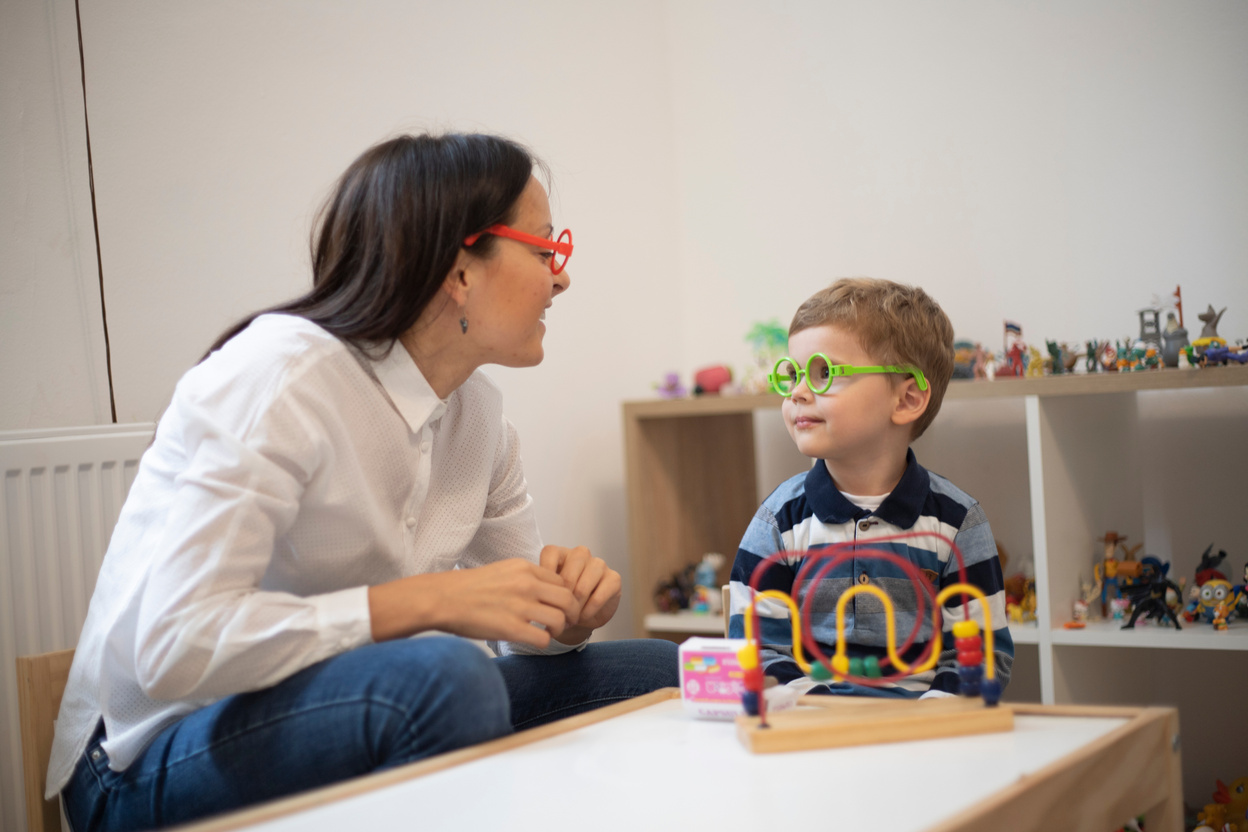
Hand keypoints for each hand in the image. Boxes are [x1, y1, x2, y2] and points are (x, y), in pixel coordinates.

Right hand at [368, 558, 575, 648]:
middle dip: (571, 612)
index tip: (558, 606)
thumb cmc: (467, 588)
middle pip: (568, 598)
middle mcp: (526, 584)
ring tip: (549, 632)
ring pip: (561, 619)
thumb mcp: (501, 571)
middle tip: (565, 622)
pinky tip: (533, 640)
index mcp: (524, 568)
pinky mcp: (512, 628)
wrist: (442, 599)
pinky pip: (544, 639)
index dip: (563, 596)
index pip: (561, 580)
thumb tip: (542, 590)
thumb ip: (523, 578)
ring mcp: (520, 606)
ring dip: (559, 629)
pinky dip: (544, 642)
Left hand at [539, 545, 621, 641]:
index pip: (550, 554)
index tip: (544, 598)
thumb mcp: (546, 593)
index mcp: (561, 552)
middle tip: (558, 615)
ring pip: (584, 585)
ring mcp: (599, 564)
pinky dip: (589, 610)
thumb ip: (541, 588)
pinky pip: (599, 595)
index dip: (546, 580)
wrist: (581, 617)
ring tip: (571, 617)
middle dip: (562, 600)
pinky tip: (583, 617)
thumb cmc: (561, 602)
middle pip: (568, 574)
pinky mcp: (614, 578)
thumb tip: (535, 595)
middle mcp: (580, 554)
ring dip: (576, 606)